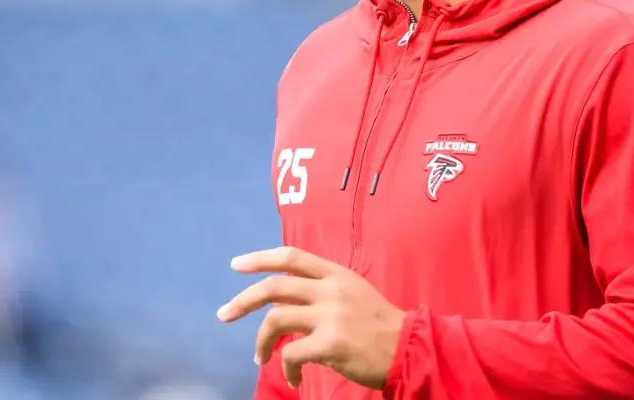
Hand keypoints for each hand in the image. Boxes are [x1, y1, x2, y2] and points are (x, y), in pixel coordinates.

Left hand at [216, 246, 404, 389]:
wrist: (410, 348)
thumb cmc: (381, 326)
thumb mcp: (355, 293)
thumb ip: (324, 290)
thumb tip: (286, 300)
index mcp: (336, 274)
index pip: (291, 256)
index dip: (260, 258)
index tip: (236, 264)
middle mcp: (331, 289)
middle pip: (274, 287)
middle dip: (242, 301)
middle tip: (224, 314)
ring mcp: (331, 316)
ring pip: (276, 321)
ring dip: (260, 342)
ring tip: (259, 358)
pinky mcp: (331, 344)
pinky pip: (291, 354)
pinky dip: (285, 368)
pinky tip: (292, 377)